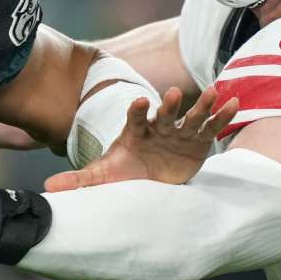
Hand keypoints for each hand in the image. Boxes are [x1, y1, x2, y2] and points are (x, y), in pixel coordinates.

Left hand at [44, 86, 238, 191]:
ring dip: (202, 104)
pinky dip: (222, 115)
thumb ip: (78, 180)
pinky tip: (233, 102)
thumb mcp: (104, 177)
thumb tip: (47, 189)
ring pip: (191, 115)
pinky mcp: (199, 140)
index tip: (138, 101)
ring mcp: (180, 132)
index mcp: (136, 132)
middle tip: (172, 94)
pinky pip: (211, 126)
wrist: (151, 180)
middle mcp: (159, 127)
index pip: (134, 118)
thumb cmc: (126, 173)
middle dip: (169, 104)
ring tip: (215, 90)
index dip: (136, 110)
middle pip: (165, 113)